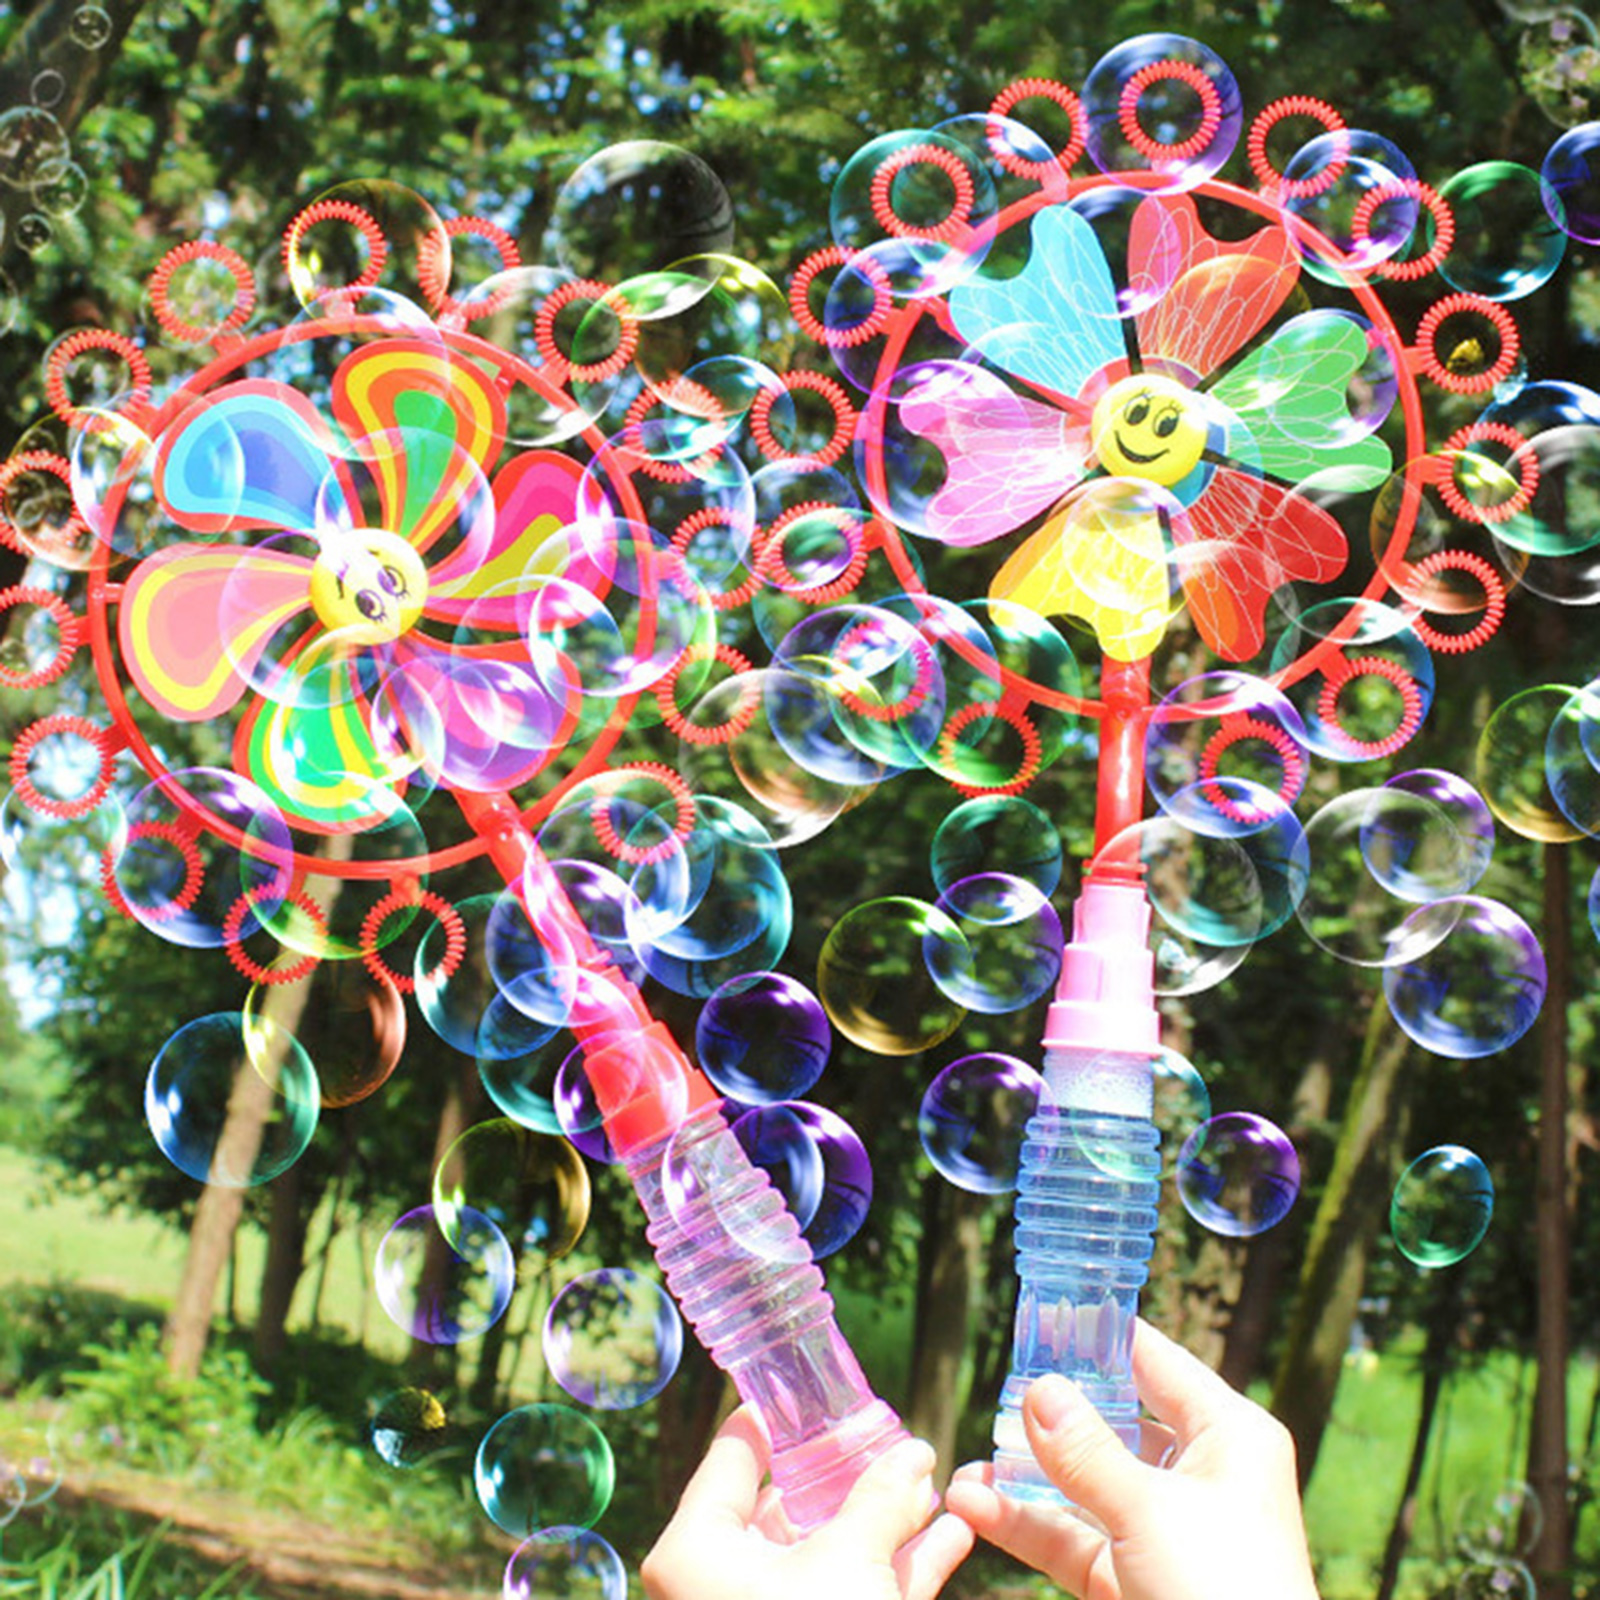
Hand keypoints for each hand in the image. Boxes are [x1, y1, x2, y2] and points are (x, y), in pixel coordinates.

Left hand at [642, 1408, 974, 1599]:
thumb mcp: (853, 1564)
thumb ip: (882, 1499)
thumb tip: (914, 1453)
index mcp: (695, 1549)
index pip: (732, 1454)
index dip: (777, 1414)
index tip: (811, 1382)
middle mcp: (717, 1582)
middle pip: (784, 1504)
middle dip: (848, 1471)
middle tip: (891, 1432)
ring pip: (824, 1554)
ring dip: (882, 1519)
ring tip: (933, 1479)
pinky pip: (849, 1592)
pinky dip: (896, 1567)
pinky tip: (953, 1535)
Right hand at [945, 1320, 1319, 1599]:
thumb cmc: (1225, 1590)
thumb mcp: (1150, 1511)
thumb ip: (1085, 1450)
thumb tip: (1039, 1388)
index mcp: (1228, 1435)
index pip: (1154, 1361)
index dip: (1097, 1336)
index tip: (1042, 1315)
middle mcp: (1199, 1474)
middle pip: (1113, 1423)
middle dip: (1049, 1414)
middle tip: (993, 1391)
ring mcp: (1166, 1529)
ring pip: (1084, 1485)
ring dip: (1025, 1476)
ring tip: (966, 1463)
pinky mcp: (1137, 1579)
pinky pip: (1075, 1538)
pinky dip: (1027, 1523)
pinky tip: (975, 1505)